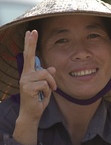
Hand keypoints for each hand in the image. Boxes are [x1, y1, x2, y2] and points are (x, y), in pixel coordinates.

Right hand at [13, 30, 56, 144]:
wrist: (32, 113)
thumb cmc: (39, 100)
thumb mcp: (46, 87)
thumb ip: (47, 77)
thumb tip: (51, 68)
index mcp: (29, 73)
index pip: (29, 56)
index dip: (30, 44)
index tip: (31, 32)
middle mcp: (25, 75)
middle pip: (29, 56)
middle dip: (31, 43)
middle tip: (33, 31)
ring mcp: (25, 80)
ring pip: (45, 74)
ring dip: (51, 83)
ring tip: (48, 91)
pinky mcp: (28, 87)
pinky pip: (46, 84)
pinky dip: (49, 90)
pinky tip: (43, 95)